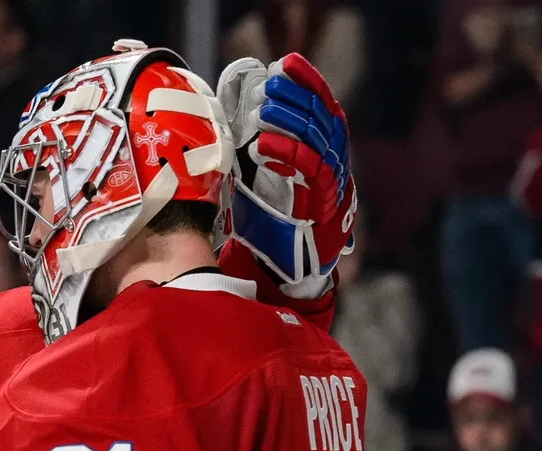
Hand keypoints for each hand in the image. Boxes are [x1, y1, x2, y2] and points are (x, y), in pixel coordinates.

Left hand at [218, 53, 356, 296]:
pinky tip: (263, 143)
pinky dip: (287, 154)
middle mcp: (335, 162)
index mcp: (325, 152)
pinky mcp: (324, 204)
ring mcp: (333, 182)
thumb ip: (261, 150)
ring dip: (290, 121)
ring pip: (318, 140)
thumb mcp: (266, 180)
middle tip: (271, 82)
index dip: (308, 84)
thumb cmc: (275, 223)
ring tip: (264, 109)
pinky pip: (310, 172)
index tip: (288, 63)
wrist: (292, 269)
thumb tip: (234, 118)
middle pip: (322, 118)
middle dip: (296, 97)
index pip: (323, 107)